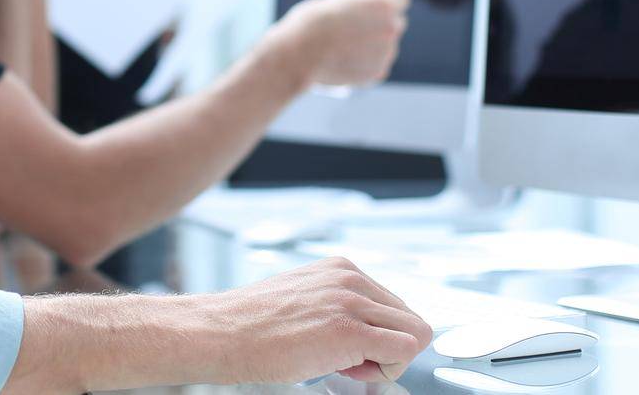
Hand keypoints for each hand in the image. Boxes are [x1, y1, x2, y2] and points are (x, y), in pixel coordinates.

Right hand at [200, 258, 431, 383]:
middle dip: (386, 347)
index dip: (378, 335)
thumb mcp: (305, 299)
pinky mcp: (350, 330)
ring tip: (344, 362)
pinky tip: (347, 368)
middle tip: (346, 359)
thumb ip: (340, 304)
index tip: (348, 347)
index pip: (393, 306)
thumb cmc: (254, 325)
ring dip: (387, 359)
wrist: (223, 333)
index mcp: (341, 269)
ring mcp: (351, 301)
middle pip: (409, 320)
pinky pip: (405, 351)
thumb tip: (370, 331)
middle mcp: (350, 277)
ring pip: (415, 335)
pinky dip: (386, 369)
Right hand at [269, 0, 408, 88]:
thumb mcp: (334, 5)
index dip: (389, 1)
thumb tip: (359, 17)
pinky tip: (344, 62)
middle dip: (381, 25)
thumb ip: (355, 10)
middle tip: (360, 27)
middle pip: (395, 24)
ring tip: (345, 49)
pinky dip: (364, 65)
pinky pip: (375, 66)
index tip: (379, 4)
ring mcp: (385, 54)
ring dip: (371, 47)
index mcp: (382, 5)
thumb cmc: (311, 24)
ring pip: (385, 47)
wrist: (299, 55)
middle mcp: (391, 29)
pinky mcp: (376, 74)